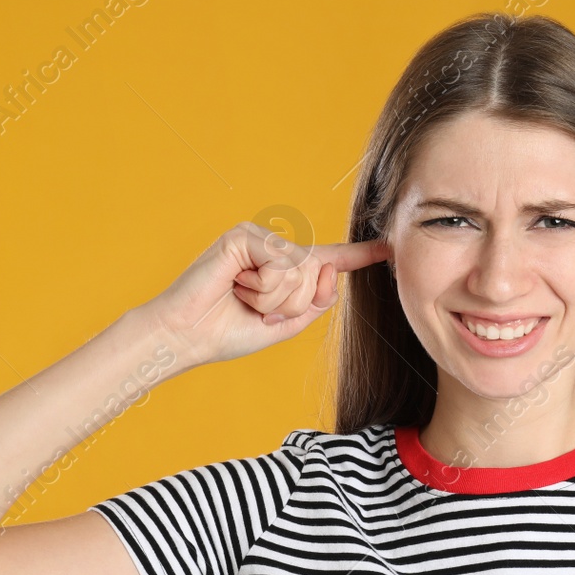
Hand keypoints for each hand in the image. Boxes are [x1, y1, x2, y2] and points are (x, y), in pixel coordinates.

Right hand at [140, 222, 390, 365]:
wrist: (186, 337)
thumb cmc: (228, 331)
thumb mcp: (286, 323)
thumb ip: (316, 301)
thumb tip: (333, 268)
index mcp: (285, 270)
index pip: (328, 260)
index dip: (359, 255)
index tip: (388, 248)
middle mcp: (275, 249)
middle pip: (318, 273)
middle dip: (292, 304)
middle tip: (256, 309)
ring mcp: (259, 239)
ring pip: (300, 271)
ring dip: (274, 299)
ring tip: (242, 298)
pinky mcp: (243, 236)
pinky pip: (279, 266)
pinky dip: (261, 288)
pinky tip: (234, 286)